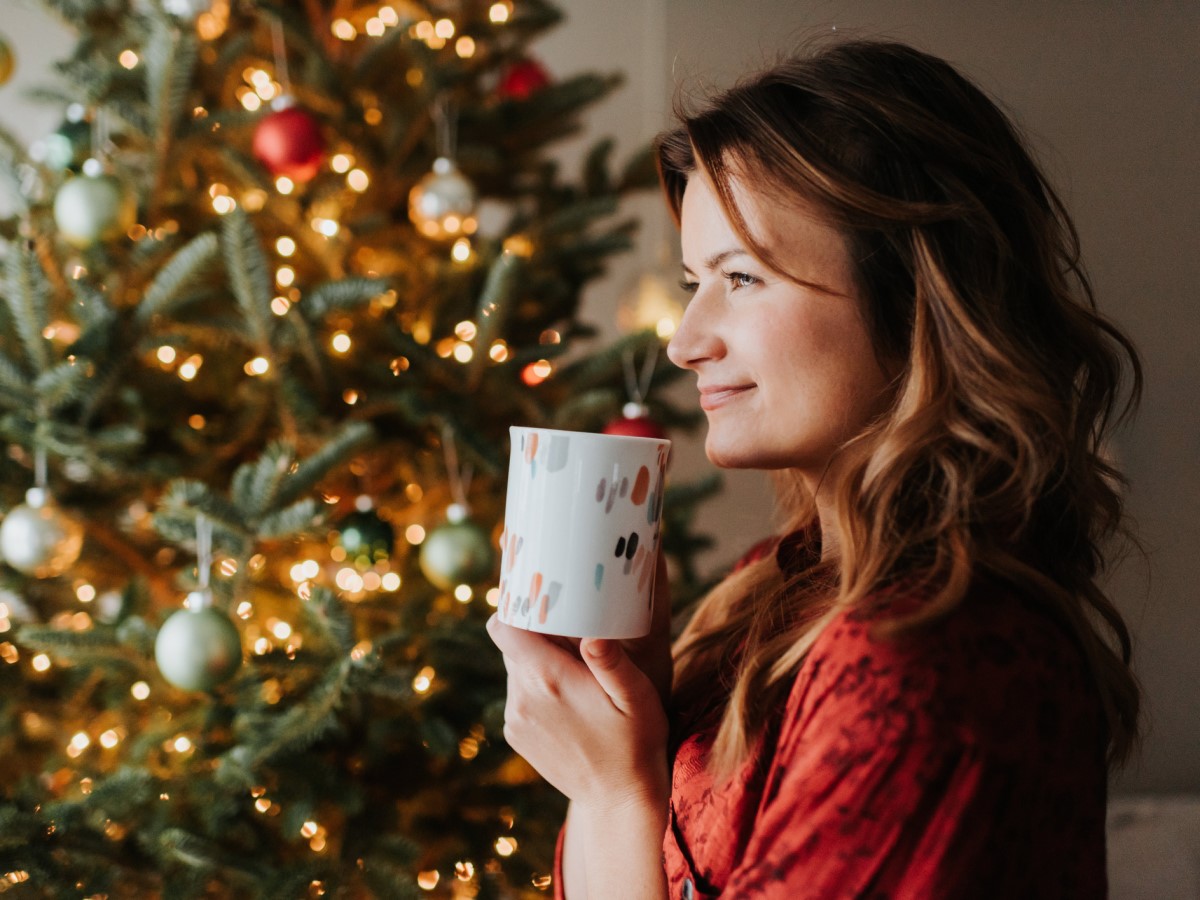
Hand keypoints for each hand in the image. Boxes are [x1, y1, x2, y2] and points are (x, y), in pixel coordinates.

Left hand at [485, 557, 672, 810]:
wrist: (620, 799)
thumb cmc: (636, 741)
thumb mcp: (636, 696)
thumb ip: (612, 661)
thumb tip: (594, 631)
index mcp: (547, 678)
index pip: (503, 626)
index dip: (515, 605)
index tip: (538, 592)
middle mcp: (521, 697)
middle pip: (511, 644)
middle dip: (534, 630)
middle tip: (566, 620)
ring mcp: (515, 719)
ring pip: (515, 669)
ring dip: (537, 661)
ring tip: (572, 661)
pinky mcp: (516, 735)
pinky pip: (519, 695)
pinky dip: (537, 688)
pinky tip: (568, 696)